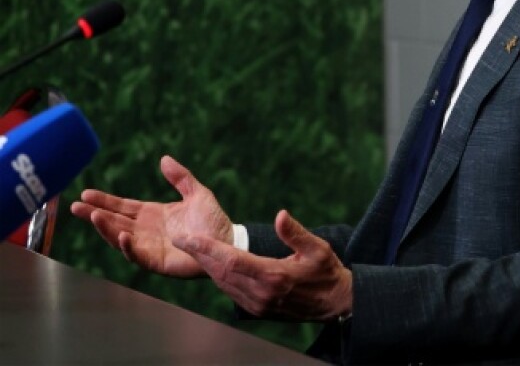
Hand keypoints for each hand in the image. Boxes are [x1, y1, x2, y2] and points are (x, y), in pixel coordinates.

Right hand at [70, 155, 232, 278]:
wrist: (228, 242)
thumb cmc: (213, 220)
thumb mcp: (197, 194)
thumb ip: (181, 178)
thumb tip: (164, 159)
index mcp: (153, 214)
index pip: (123, 206)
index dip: (105, 200)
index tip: (86, 193)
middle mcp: (146, 230)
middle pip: (115, 221)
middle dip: (95, 214)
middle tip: (76, 206)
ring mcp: (149, 246)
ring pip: (120, 237)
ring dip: (106, 228)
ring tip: (93, 216)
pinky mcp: (156, 261)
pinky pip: (137, 255)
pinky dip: (128, 246)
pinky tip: (121, 236)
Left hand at [173, 208, 352, 321]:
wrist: (334, 304)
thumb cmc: (327, 272)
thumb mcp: (318, 248)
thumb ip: (296, 232)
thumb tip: (280, 215)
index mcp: (274, 276)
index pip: (231, 260)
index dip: (206, 247)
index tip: (186, 238)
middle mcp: (261, 293)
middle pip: (220, 272)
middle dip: (199, 255)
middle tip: (180, 239)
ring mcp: (257, 305)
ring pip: (223, 283)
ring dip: (206, 266)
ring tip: (192, 248)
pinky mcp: (256, 310)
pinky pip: (231, 292)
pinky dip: (219, 276)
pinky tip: (213, 265)